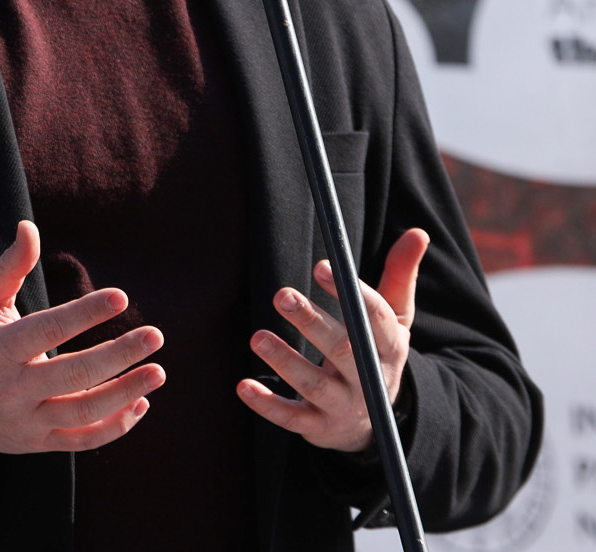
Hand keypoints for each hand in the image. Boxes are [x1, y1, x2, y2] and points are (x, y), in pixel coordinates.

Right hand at [0, 220, 165, 453]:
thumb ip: (10, 268)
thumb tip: (28, 227)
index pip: (46, 331)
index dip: (83, 314)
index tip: (120, 297)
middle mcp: (12, 389)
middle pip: (72, 374)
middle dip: (118, 355)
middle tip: (155, 335)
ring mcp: (28, 421)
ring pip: (83, 411)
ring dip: (126, 391)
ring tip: (158, 370)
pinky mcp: (40, 443)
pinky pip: (84, 439)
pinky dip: (117, 425)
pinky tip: (142, 401)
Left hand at [237, 228, 429, 452]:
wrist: (376, 422)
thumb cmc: (376, 354)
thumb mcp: (395, 320)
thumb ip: (399, 277)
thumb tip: (418, 232)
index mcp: (389, 347)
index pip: (374, 319)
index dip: (350, 293)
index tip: (321, 267)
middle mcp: (369, 378)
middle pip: (343, 350)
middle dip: (313, 323)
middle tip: (282, 295)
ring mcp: (344, 406)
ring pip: (315, 386)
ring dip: (286, 362)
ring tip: (257, 337)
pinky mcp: (318, 427)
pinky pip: (292, 418)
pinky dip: (268, 405)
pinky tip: (243, 386)